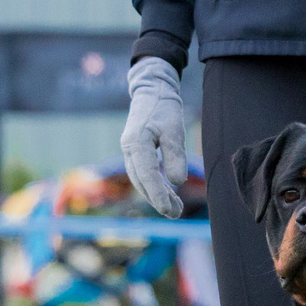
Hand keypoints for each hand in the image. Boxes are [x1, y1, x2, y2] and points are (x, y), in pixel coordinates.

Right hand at [120, 56, 187, 217]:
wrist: (152, 91)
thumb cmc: (164, 108)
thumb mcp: (174, 129)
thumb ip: (175, 155)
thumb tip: (177, 182)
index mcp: (136, 142)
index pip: (147, 174)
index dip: (158, 194)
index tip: (169, 209)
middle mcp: (128, 149)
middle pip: (142, 181)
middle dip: (158, 200)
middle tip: (176, 214)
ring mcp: (130, 152)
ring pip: (142, 180)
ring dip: (157, 195)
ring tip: (176, 209)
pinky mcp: (135, 153)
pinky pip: (143, 174)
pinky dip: (155, 186)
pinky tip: (169, 195)